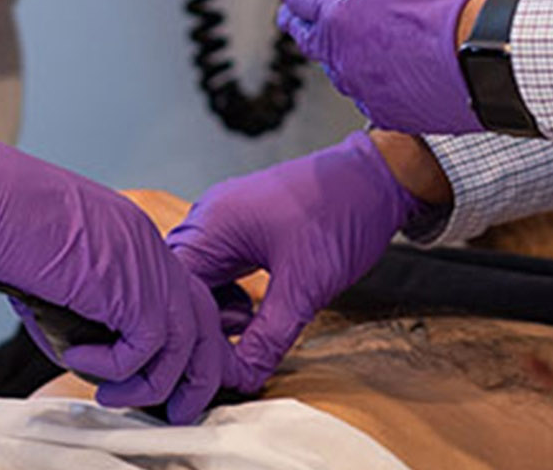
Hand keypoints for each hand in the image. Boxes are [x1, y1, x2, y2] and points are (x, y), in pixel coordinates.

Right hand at [0, 128, 229, 421]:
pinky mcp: (128, 284)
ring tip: (109, 393)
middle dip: (193, 372)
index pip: (182, 294)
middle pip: (204, 318)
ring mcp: (144, 262)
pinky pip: (144, 347)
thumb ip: (83, 303)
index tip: (156, 373)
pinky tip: (74, 355)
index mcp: (133, 236)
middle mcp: (148, 246)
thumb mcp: (55, 265)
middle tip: (170, 405)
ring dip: (148, 382)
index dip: (177, 340)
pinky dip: (112, 366)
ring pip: (183, 341)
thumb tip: (85, 349)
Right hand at [167, 132, 428, 391]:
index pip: (174, 287)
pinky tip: (260, 309)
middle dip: (204, 322)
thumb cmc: (342, 212)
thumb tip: (242, 377)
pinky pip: (225, 268)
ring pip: (204, 278)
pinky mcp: (247, 226)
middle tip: (231, 351)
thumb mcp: (305, 286)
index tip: (210, 363)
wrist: (379, 176)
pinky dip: (235, 294)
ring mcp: (228, 220)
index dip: (188, 329)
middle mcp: (210, 218)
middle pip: (183, 284)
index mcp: (212, 225)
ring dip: (220, 310)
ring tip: (252, 327)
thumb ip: (268, 336)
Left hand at [271, 0, 509, 134]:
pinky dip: (370, 81)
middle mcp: (346, 54)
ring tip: (336, 42)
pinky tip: (382, 74)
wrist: (502, 49)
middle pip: (307, 36)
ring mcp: (371, 88)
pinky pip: (372, 98)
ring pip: (337, 70)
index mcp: (340, 10)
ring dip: (333, 52)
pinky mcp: (400, 112)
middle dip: (298, 20)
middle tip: (293, 14)